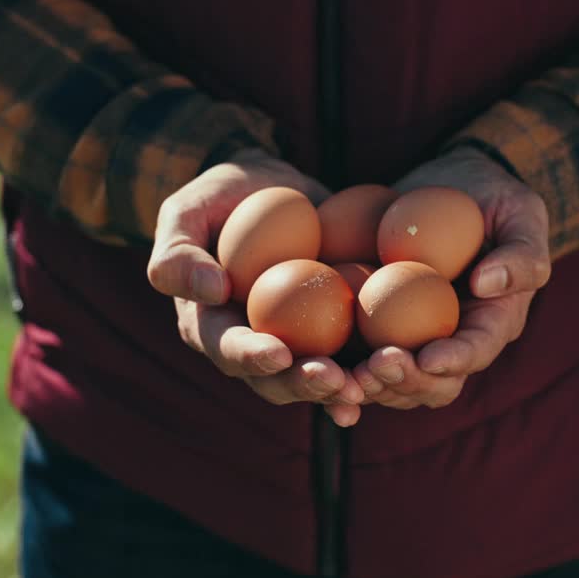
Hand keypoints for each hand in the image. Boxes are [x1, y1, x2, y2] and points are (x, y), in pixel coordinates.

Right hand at [148, 149, 364, 425]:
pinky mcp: (334, 331)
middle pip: (275, 379)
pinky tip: (400, 371)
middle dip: (303, 384)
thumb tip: (211, 291)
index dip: (251, 356)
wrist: (271, 189)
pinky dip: (373, 369)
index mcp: (211, 326)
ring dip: (340, 388)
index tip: (278, 353)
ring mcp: (296, 343)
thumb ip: (178, 251)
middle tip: (331, 379)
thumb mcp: (186, 211)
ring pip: (316, 378)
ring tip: (364, 387)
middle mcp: (253, 346)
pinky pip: (354, 356)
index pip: (228, 347)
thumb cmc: (220, 198)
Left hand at [353, 148, 550, 409]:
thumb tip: (488, 284)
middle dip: (404, 382)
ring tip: (340, 374)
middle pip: (431, 384)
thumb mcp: (522, 212)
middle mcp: (450, 342)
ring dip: (365, 384)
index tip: (429, 358)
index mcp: (491, 323)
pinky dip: (333, 363)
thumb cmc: (494, 198)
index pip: (476, 351)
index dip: (454, 360)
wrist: (451, 186)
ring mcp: (409, 338)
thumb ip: (521, 252)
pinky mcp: (371, 326)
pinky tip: (305, 357)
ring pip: (389, 382)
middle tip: (377, 366)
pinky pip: (352, 353)